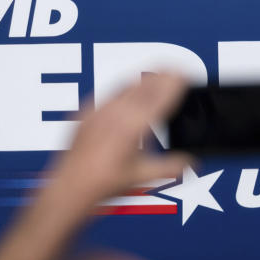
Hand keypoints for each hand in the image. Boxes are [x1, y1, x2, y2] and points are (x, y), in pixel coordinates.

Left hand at [50, 73, 192, 207]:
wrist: (70, 188)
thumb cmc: (101, 184)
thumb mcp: (142, 176)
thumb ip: (170, 166)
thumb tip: (189, 161)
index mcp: (132, 127)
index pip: (157, 98)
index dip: (172, 85)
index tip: (183, 76)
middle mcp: (114, 114)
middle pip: (143, 86)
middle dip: (162, 76)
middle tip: (176, 70)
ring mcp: (98, 112)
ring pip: (126, 86)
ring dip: (144, 80)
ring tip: (157, 75)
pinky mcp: (86, 113)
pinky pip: (109, 93)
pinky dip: (125, 88)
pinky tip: (129, 90)